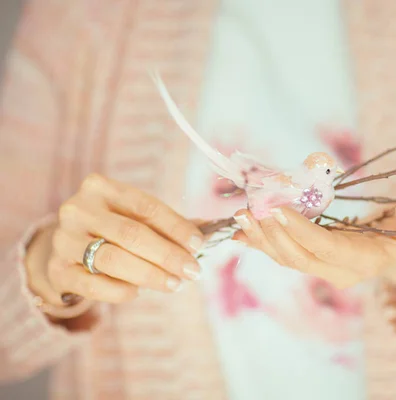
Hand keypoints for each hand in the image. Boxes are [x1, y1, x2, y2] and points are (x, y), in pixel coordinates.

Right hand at [26, 174, 204, 315]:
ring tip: (175, 283)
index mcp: (100, 187)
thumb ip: (168, 224)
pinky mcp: (57, 270)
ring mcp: (64, 240)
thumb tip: (209, 232)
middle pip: (131, 234)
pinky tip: (139, 292)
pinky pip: (93, 285)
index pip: (145, 206)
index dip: (176, 227)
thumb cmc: (112, 228)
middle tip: (193, 271)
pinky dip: (120, 291)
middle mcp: (78, 209)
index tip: (199, 244)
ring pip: (112, 259)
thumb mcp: (135, 216)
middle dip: (168, 255)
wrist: (67, 246)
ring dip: (150, 275)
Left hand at [232, 198, 395, 308]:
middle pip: (299, 258)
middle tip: (251, 209)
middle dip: (272, 235)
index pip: (327, 248)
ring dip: (261, 239)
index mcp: (365, 259)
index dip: (301, 231)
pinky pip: (284, 255)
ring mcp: (325, 270)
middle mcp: (341, 271)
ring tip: (241, 216)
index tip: (278, 209)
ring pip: (287, 259)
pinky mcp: (315, 263)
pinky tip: (240, 232)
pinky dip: (262, 243)